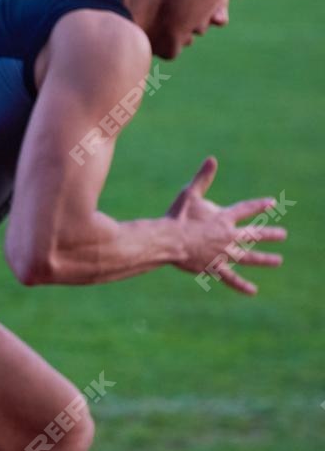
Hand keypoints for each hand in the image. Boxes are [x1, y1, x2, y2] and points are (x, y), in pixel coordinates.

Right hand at [166, 156, 285, 294]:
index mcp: (224, 218)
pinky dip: (241, 285)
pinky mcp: (214, 267)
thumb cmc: (177, 217)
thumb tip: (212, 159)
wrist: (169, 240)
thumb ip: (202, 178)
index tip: (271, 203)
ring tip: (278, 261)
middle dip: (269, 234)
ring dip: (265, 259)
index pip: (246, 210)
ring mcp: (223, 253)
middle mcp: (229, 236)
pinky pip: (230, 278)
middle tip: (282, 235)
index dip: (259, 205)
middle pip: (254, 235)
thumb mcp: (190, 194)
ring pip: (249, 257)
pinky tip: (252, 291)